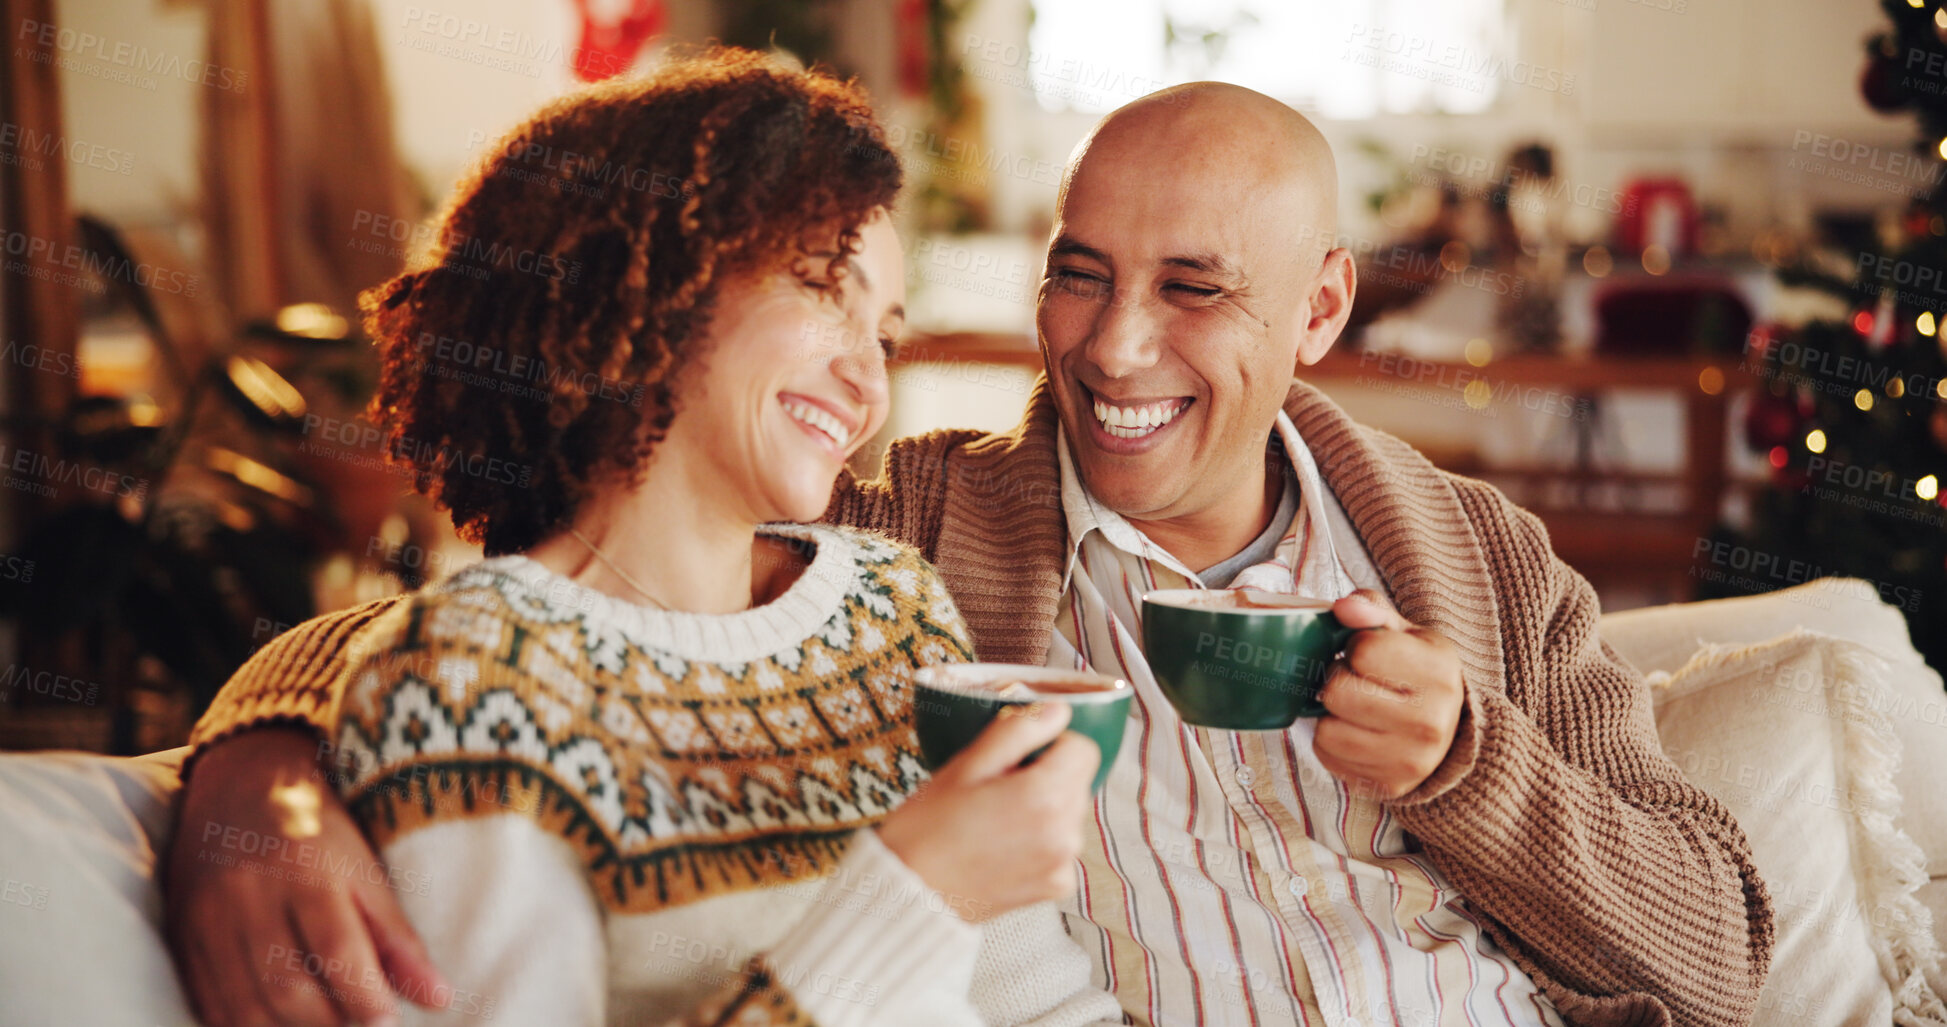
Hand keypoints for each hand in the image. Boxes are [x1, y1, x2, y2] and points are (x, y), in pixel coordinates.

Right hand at [165, 727, 445, 1025]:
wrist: (240, 787)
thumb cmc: (318, 832)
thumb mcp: (367, 872)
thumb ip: (399, 940)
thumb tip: (438, 1000)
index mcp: (304, 869)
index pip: (335, 949)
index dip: (364, 997)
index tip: (388, 1021)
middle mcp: (248, 896)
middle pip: (285, 986)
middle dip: (328, 1024)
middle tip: (360, 1025)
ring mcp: (206, 920)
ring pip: (244, 1006)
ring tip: (326, 1026)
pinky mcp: (182, 939)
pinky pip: (209, 1004)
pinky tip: (280, 1024)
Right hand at [876, 702, 1099, 921]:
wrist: (908, 896)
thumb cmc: (927, 830)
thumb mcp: (966, 766)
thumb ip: (1018, 731)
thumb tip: (1059, 711)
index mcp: (1047, 796)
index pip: (1084, 749)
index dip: (1050, 745)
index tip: (1014, 758)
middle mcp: (1066, 834)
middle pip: (1077, 781)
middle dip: (1046, 777)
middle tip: (994, 790)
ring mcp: (1063, 864)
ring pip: (1069, 813)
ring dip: (1044, 809)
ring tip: (993, 821)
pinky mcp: (1055, 887)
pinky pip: (1060, 847)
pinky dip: (1040, 841)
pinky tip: (1001, 847)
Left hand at [1314, 590, 1467, 799]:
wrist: (1451, 731)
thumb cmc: (1418, 673)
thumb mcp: (1405, 633)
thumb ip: (1372, 611)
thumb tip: (1343, 609)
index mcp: (1439, 673)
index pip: (1363, 650)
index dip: (1355, 647)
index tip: (1368, 654)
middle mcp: (1430, 721)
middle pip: (1338, 692)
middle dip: (1338, 681)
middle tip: (1357, 682)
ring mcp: (1410, 760)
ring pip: (1326, 730)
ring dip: (1331, 715)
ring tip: (1355, 707)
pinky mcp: (1388, 785)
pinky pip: (1327, 757)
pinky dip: (1332, 742)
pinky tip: (1356, 731)